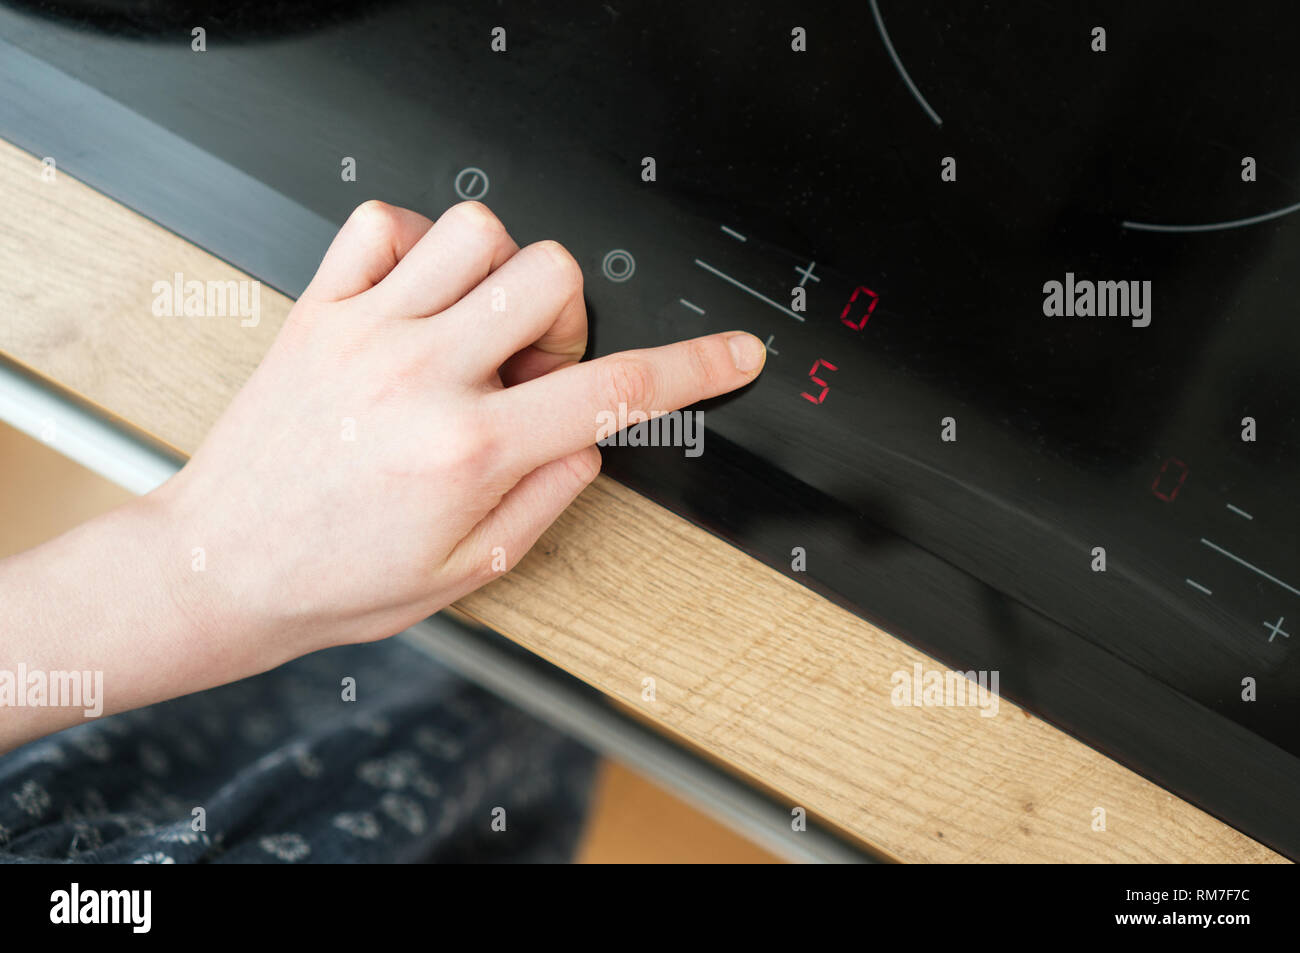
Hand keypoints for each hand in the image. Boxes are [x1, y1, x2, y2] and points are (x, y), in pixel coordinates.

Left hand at [155, 200, 766, 668]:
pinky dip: (416, 244)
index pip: (615, 394)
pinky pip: (381, 223)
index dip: (696, 369)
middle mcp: (420, 378)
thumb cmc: (334, 580)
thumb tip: (595, 437)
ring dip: (502, 272)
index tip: (733, 355)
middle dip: (569, 319)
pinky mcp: (317, 311)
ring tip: (476, 329)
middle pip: (551, 276)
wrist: (221, 570)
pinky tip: (417, 299)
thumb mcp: (469, 571)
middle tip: (534, 368)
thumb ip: (549, 496)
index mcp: (468, 452)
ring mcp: (365, 334)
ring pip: (477, 230)